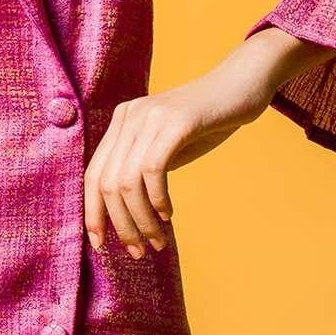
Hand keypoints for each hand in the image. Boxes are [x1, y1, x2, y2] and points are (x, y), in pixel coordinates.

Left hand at [83, 58, 275, 257]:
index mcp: (122, 122)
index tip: (99, 244)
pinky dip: (158, 199)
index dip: (93, 212)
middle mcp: (129, 117)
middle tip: (138, 250)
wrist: (242, 84)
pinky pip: (153, 169)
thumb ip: (145, 170)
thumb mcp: (168, 146)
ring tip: (157, 241)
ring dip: (141, 220)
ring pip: (127, 182)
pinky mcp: (176, 121)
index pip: (93, 174)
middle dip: (120, 225)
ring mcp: (150, 116)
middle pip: (107, 183)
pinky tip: (168, 215)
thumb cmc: (207, 121)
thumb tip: (127, 214)